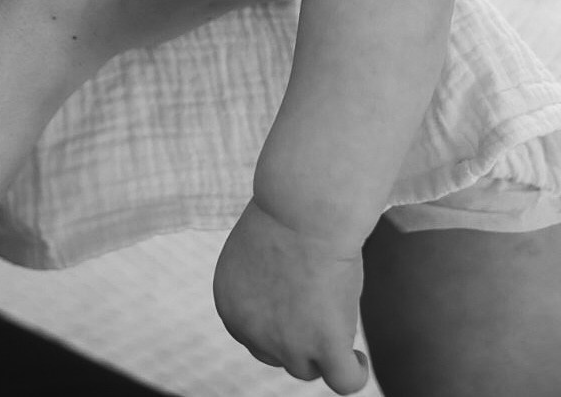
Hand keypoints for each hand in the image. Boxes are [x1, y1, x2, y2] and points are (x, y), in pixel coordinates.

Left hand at [213, 199, 369, 393]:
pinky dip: (354, 373)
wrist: (305, 206)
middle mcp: (250, 331)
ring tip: (340, 321)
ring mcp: (286, 343)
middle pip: (278, 354)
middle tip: (319, 302)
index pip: (253, 335)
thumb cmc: (287, 213)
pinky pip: (344, 381)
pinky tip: (358, 358)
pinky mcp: (324, 346)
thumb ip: (262, 285)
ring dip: (324, 349)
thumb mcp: (258, 251)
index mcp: (228, 303)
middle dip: (298, 336)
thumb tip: (285, 308)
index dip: (278, 323)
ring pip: (308, 367)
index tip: (298, 304)